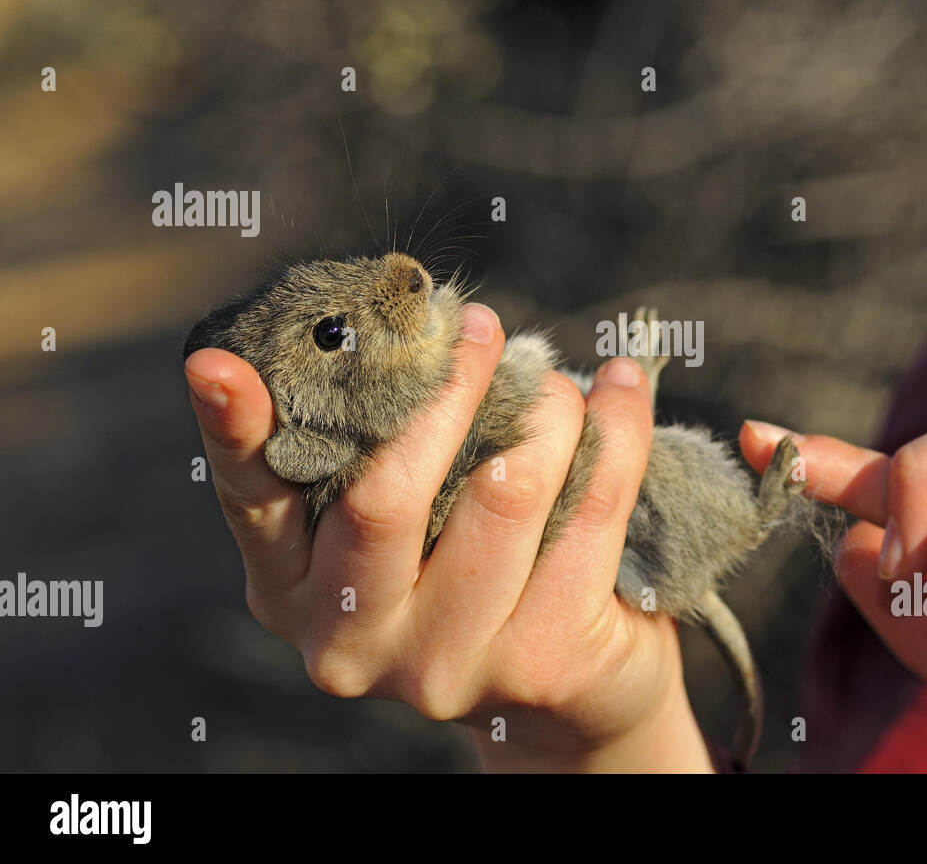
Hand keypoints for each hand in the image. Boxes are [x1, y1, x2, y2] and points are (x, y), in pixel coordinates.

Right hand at [185, 302, 711, 771]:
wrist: (574, 689)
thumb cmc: (475, 568)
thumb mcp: (407, 523)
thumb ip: (380, 452)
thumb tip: (401, 330)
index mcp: (296, 589)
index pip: (254, 500)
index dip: (233, 430)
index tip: (215, 364)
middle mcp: (352, 639)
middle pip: (385, 494)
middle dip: (445, 388)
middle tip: (481, 326)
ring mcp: (444, 663)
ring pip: (502, 493)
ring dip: (544, 410)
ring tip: (559, 377)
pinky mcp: (541, 664)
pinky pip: (591, 513)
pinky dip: (618, 432)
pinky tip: (621, 388)